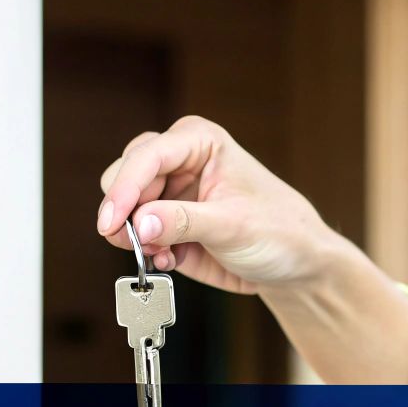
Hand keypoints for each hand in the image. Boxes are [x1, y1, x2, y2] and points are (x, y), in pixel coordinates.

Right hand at [96, 115, 352, 294]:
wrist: (295, 265)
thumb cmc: (280, 231)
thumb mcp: (233, 225)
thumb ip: (183, 222)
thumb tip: (139, 222)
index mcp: (199, 142)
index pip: (148, 156)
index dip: (124, 188)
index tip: (112, 221)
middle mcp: (179, 161)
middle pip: (125, 175)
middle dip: (125, 210)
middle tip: (133, 240)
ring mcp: (171, 192)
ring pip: (125, 206)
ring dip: (132, 233)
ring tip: (161, 254)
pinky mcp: (168, 223)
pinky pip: (137, 234)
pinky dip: (144, 249)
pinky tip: (168, 260)